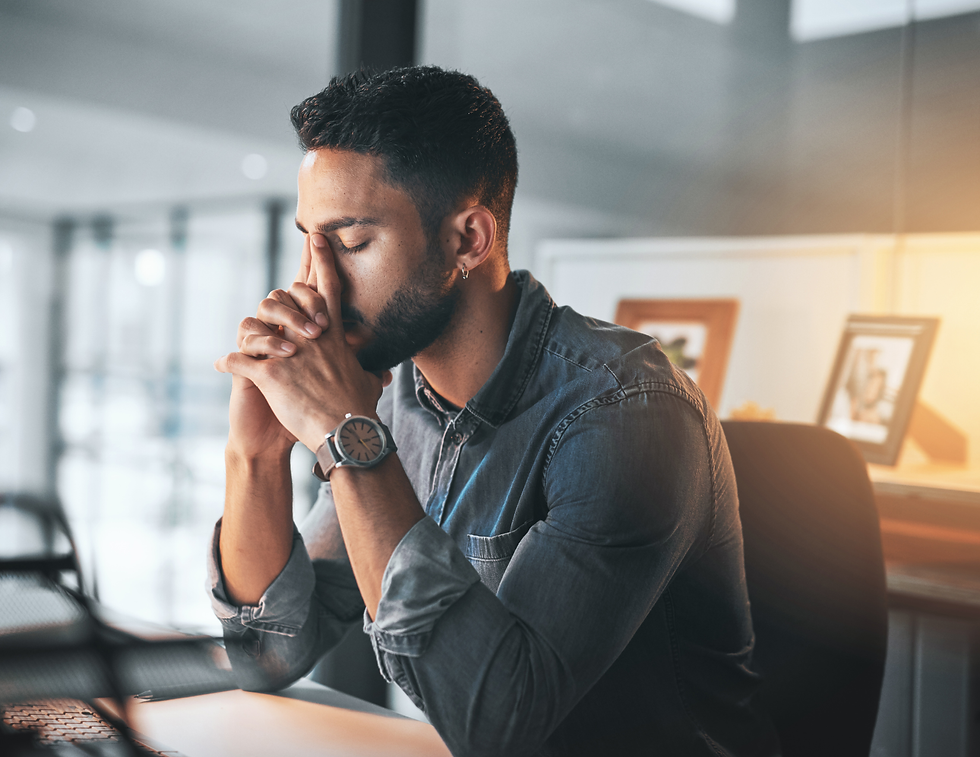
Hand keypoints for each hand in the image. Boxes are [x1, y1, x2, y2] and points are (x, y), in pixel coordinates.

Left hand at [216, 234, 388, 451]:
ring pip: (256, 328)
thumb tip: (383, 374)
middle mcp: (309, 338)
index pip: (328, 289)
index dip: (322, 261)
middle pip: (287, 299)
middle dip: (280, 298)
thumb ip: (370, 373)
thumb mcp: (368, 384)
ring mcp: (288, 354)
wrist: (346, 432)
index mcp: (332, 337)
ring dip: (249, 337)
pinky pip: (239, 361)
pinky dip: (228, 362)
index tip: (315, 237)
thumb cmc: (359, 410)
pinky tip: (221, 367)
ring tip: (243, 347)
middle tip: (276, 298)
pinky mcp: (270, 375)